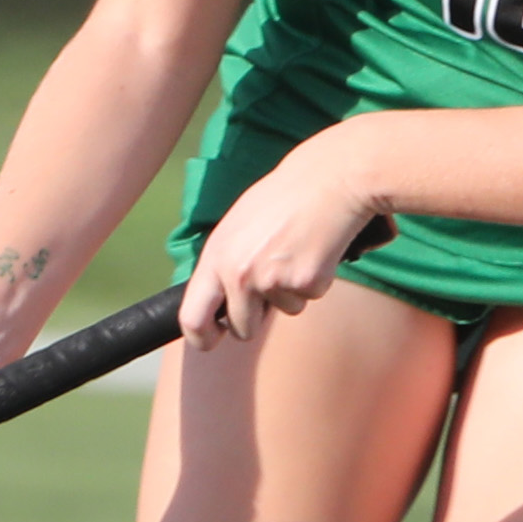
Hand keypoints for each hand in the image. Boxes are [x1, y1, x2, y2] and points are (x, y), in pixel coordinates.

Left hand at [182, 133, 388, 348]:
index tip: (210, 341)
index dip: (200, 337)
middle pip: (241, 328)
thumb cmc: (285, 198)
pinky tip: (316, 249)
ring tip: (296, 250)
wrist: (330, 179)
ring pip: (282, 311)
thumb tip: (218, 300)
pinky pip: (309, 298)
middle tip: (270, 289)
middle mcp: (238, 273)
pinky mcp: (305, 283)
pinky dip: (315, 280)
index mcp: (216, 255)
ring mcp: (271, 281)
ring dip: (291, 292)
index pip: (192, 317)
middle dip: (255, 321)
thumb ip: (225, 261)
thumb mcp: (239, 225)